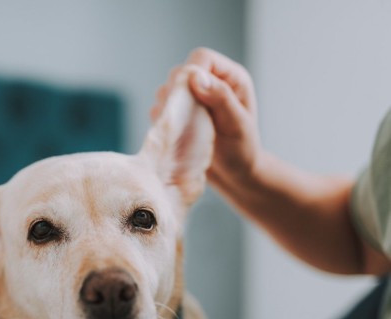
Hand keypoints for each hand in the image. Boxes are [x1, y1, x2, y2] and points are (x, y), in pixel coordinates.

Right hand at [151, 48, 261, 186]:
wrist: (234, 177)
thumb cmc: (243, 151)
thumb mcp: (237, 124)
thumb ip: (220, 98)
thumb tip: (196, 77)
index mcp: (230, 78)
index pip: (202, 58)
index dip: (190, 72)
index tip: (187, 96)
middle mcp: (209, 84)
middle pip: (179, 73)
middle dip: (177, 94)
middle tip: (185, 119)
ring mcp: (192, 100)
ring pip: (165, 91)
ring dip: (169, 110)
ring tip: (185, 131)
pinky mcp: (178, 116)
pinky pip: (158, 110)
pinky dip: (163, 122)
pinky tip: (177, 137)